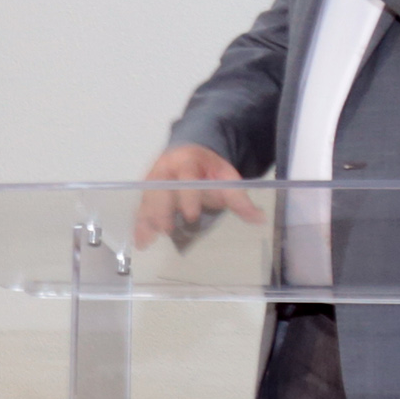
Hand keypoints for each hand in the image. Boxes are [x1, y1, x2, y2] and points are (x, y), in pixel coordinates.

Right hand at [135, 144, 262, 248]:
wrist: (188, 155)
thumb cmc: (208, 169)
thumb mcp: (226, 177)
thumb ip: (238, 198)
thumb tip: (259, 219)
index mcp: (186, 160)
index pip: (185, 177)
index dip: (187, 195)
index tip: (191, 215)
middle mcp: (164, 169)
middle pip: (159, 188)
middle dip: (161, 209)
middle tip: (167, 230)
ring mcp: (152, 181)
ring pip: (146, 199)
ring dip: (147, 219)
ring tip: (149, 240)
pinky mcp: (146, 194)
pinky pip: (141, 209)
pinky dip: (140, 225)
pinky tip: (141, 243)